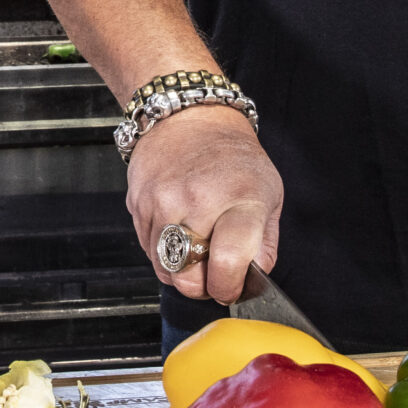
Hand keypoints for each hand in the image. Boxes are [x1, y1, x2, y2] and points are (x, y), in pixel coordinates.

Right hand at [127, 104, 282, 305]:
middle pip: (188, 276)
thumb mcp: (269, 194)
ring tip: (195, 244)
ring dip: (180, 269)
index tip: (232, 289)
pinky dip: (162, 249)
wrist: (190, 118)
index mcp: (241, 199)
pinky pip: (146, 248)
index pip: (228, 261)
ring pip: (164, 268)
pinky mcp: (138, 201)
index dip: (228, 288)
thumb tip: (253, 280)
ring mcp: (162, 200)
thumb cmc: (234, 158)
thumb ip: (264, 244)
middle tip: (212, 275)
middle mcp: (198, 199)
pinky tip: (177, 226)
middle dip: (201, 287)